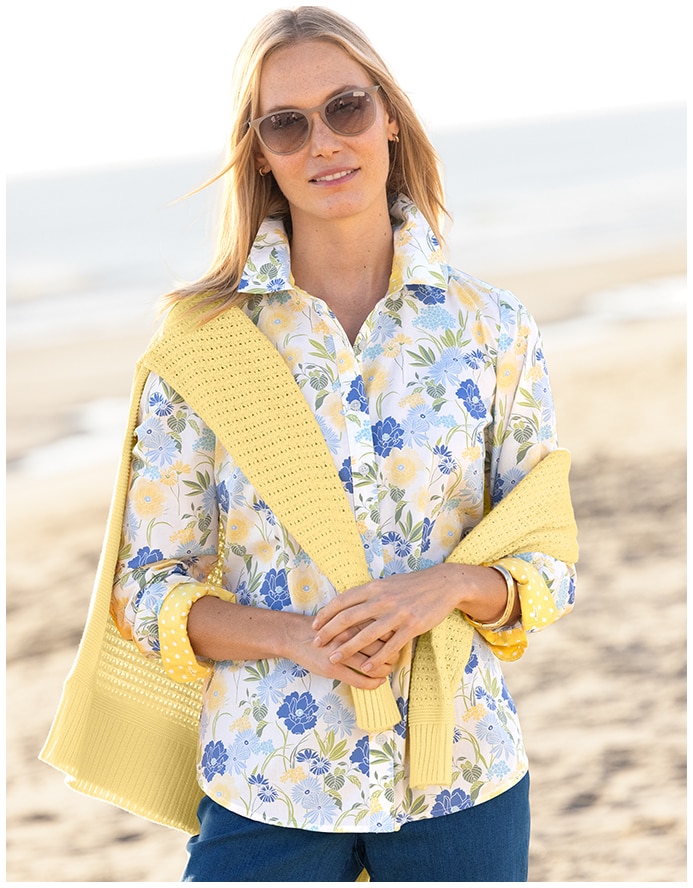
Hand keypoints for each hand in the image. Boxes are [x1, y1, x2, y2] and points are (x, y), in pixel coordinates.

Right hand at [285, 613, 398, 688]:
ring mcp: (341, 653)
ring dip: (385, 671)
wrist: (295, 635)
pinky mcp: (333, 668)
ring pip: (373, 666)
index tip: (398, 641)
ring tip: (387, 671)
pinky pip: (359, 680)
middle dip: (394, 656)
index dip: (396, 638)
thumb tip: (387, 627)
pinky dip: (372, 684)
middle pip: (383, 648)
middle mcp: (349, 636)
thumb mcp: (343, 616)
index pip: (384, 630)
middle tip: (396, 658)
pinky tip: (378, 682)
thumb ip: (362, 620)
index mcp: (354, 620)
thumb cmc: (322, 626)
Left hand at [311, 564, 465, 675]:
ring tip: (334, 658)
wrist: (443, 584)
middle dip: (329, 632)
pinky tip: (366, 668)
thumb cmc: (413, 585)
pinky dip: (376, 659)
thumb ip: (370, 594)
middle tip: (316, 644)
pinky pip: (390, 646)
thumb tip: (350, 604)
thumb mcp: (388, 584)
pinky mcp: (412, 626)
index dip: (326, 614)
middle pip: (348, 618)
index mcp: (374, 587)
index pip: (343, 601)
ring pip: (366, 634)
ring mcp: (397, 613)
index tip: (314, 626)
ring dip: (347, 648)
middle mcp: (382, 599)